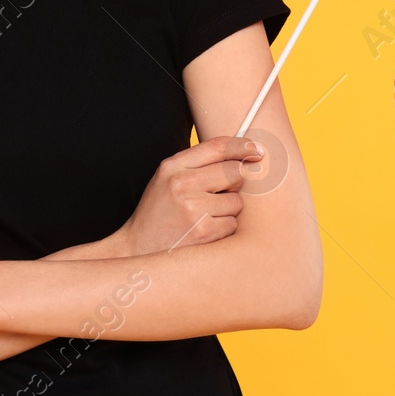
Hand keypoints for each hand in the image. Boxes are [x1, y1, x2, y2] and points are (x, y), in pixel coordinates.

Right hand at [116, 134, 265, 254]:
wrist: (138, 249)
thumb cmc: (158, 213)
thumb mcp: (167, 180)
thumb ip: (196, 165)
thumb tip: (240, 156)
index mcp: (172, 166)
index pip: (217, 146)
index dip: (242, 146)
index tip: (256, 150)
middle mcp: (182, 184)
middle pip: (234, 172)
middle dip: (235, 183)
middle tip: (221, 193)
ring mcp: (193, 208)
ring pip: (237, 201)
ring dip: (228, 210)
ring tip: (205, 216)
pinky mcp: (204, 232)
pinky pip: (233, 224)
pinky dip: (224, 228)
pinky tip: (205, 231)